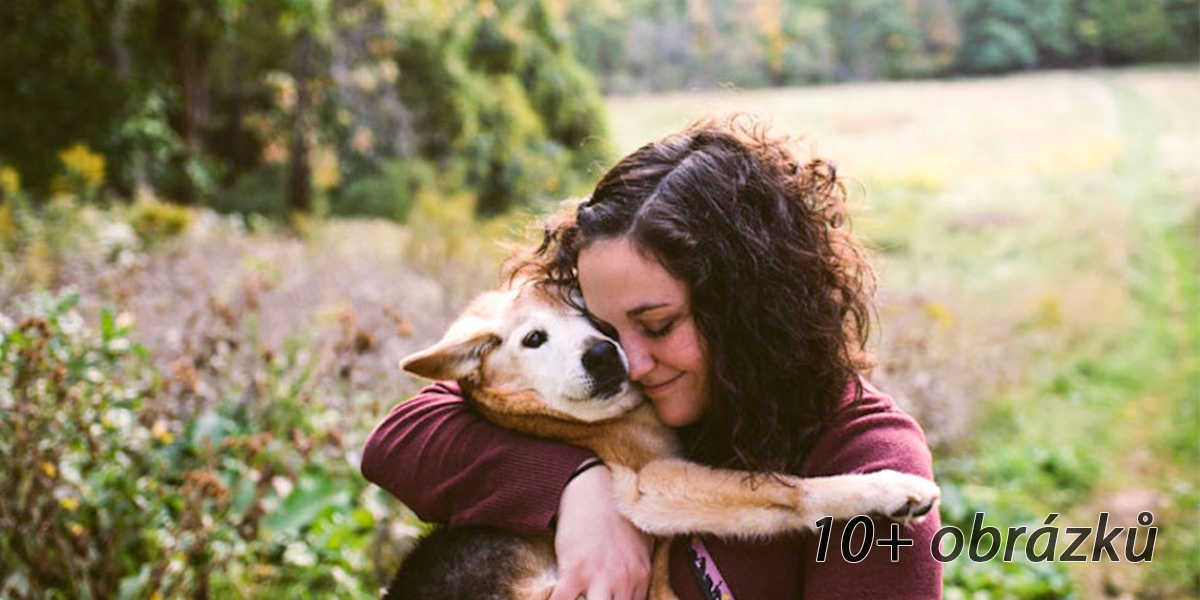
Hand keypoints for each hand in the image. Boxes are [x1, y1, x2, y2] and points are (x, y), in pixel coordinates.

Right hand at [550, 464, 652, 599]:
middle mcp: (623, 580)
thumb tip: (633, 584)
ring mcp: (598, 577)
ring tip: (578, 597)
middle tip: (594, 598)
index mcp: (640, 575)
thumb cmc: (613, 512)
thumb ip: (636, 569)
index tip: (608, 599)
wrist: (592, 488)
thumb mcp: (638, 542)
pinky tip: (555, 598)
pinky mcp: (574, 571)